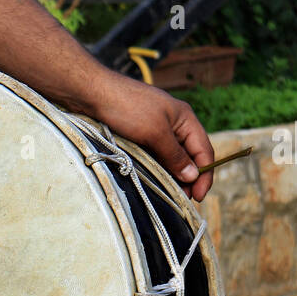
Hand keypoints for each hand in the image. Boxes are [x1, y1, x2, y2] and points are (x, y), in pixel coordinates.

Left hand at [82, 72, 214, 200]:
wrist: (92, 93)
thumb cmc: (127, 107)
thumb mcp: (155, 132)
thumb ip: (175, 155)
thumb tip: (193, 176)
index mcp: (185, 119)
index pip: (204, 150)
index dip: (205, 175)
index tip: (198, 198)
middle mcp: (173, 125)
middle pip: (189, 156)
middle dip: (189, 179)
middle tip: (182, 201)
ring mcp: (155, 130)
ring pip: (170, 159)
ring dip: (172, 177)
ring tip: (169, 197)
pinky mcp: (138, 136)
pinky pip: (154, 157)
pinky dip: (156, 170)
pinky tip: (153, 184)